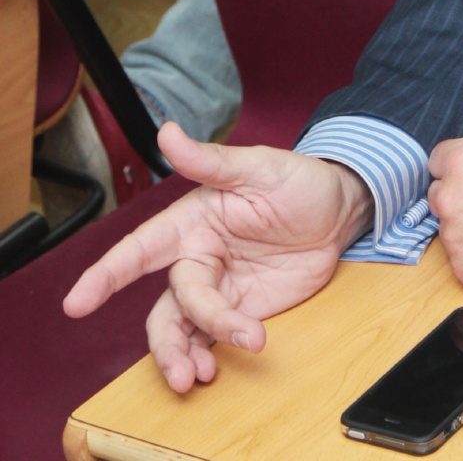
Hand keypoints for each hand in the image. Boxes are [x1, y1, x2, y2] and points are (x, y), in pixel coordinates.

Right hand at [63, 122, 372, 392]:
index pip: (140, 250)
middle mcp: (197, 258)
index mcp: (191, 222)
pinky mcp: (242, 309)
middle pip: (168, 306)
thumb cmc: (297, 180)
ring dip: (185, 355)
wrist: (341, 212)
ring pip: (183, 329)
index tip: (76, 303)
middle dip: (167, 341)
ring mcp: (219, 288)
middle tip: (182, 369)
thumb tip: (167, 131)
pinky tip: (218, 367)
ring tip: (201, 375)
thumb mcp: (258, 166)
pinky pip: (213, 338)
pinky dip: (211, 354)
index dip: (106, 275)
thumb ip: (210, 160)